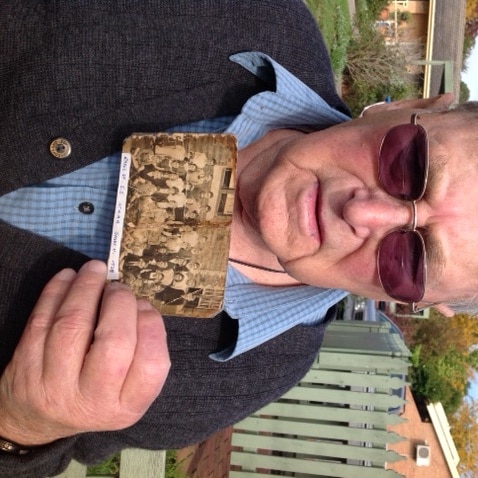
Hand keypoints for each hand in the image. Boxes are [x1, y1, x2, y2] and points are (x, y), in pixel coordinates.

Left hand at [0, 260, 169, 445]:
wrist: (39, 419)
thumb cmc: (96, 395)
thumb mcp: (128, 391)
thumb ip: (142, 350)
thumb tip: (138, 302)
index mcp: (125, 407)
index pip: (152, 364)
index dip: (151, 326)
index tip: (144, 306)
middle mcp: (91, 400)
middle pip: (114, 343)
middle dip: (120, 303)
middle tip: (119, 287)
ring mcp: (54, 385)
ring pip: (72, 325)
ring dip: (86, 288)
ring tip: (95, 270)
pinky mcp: (25, 367)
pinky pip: (41, 320)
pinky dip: (56, 291)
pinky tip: (69, 277)